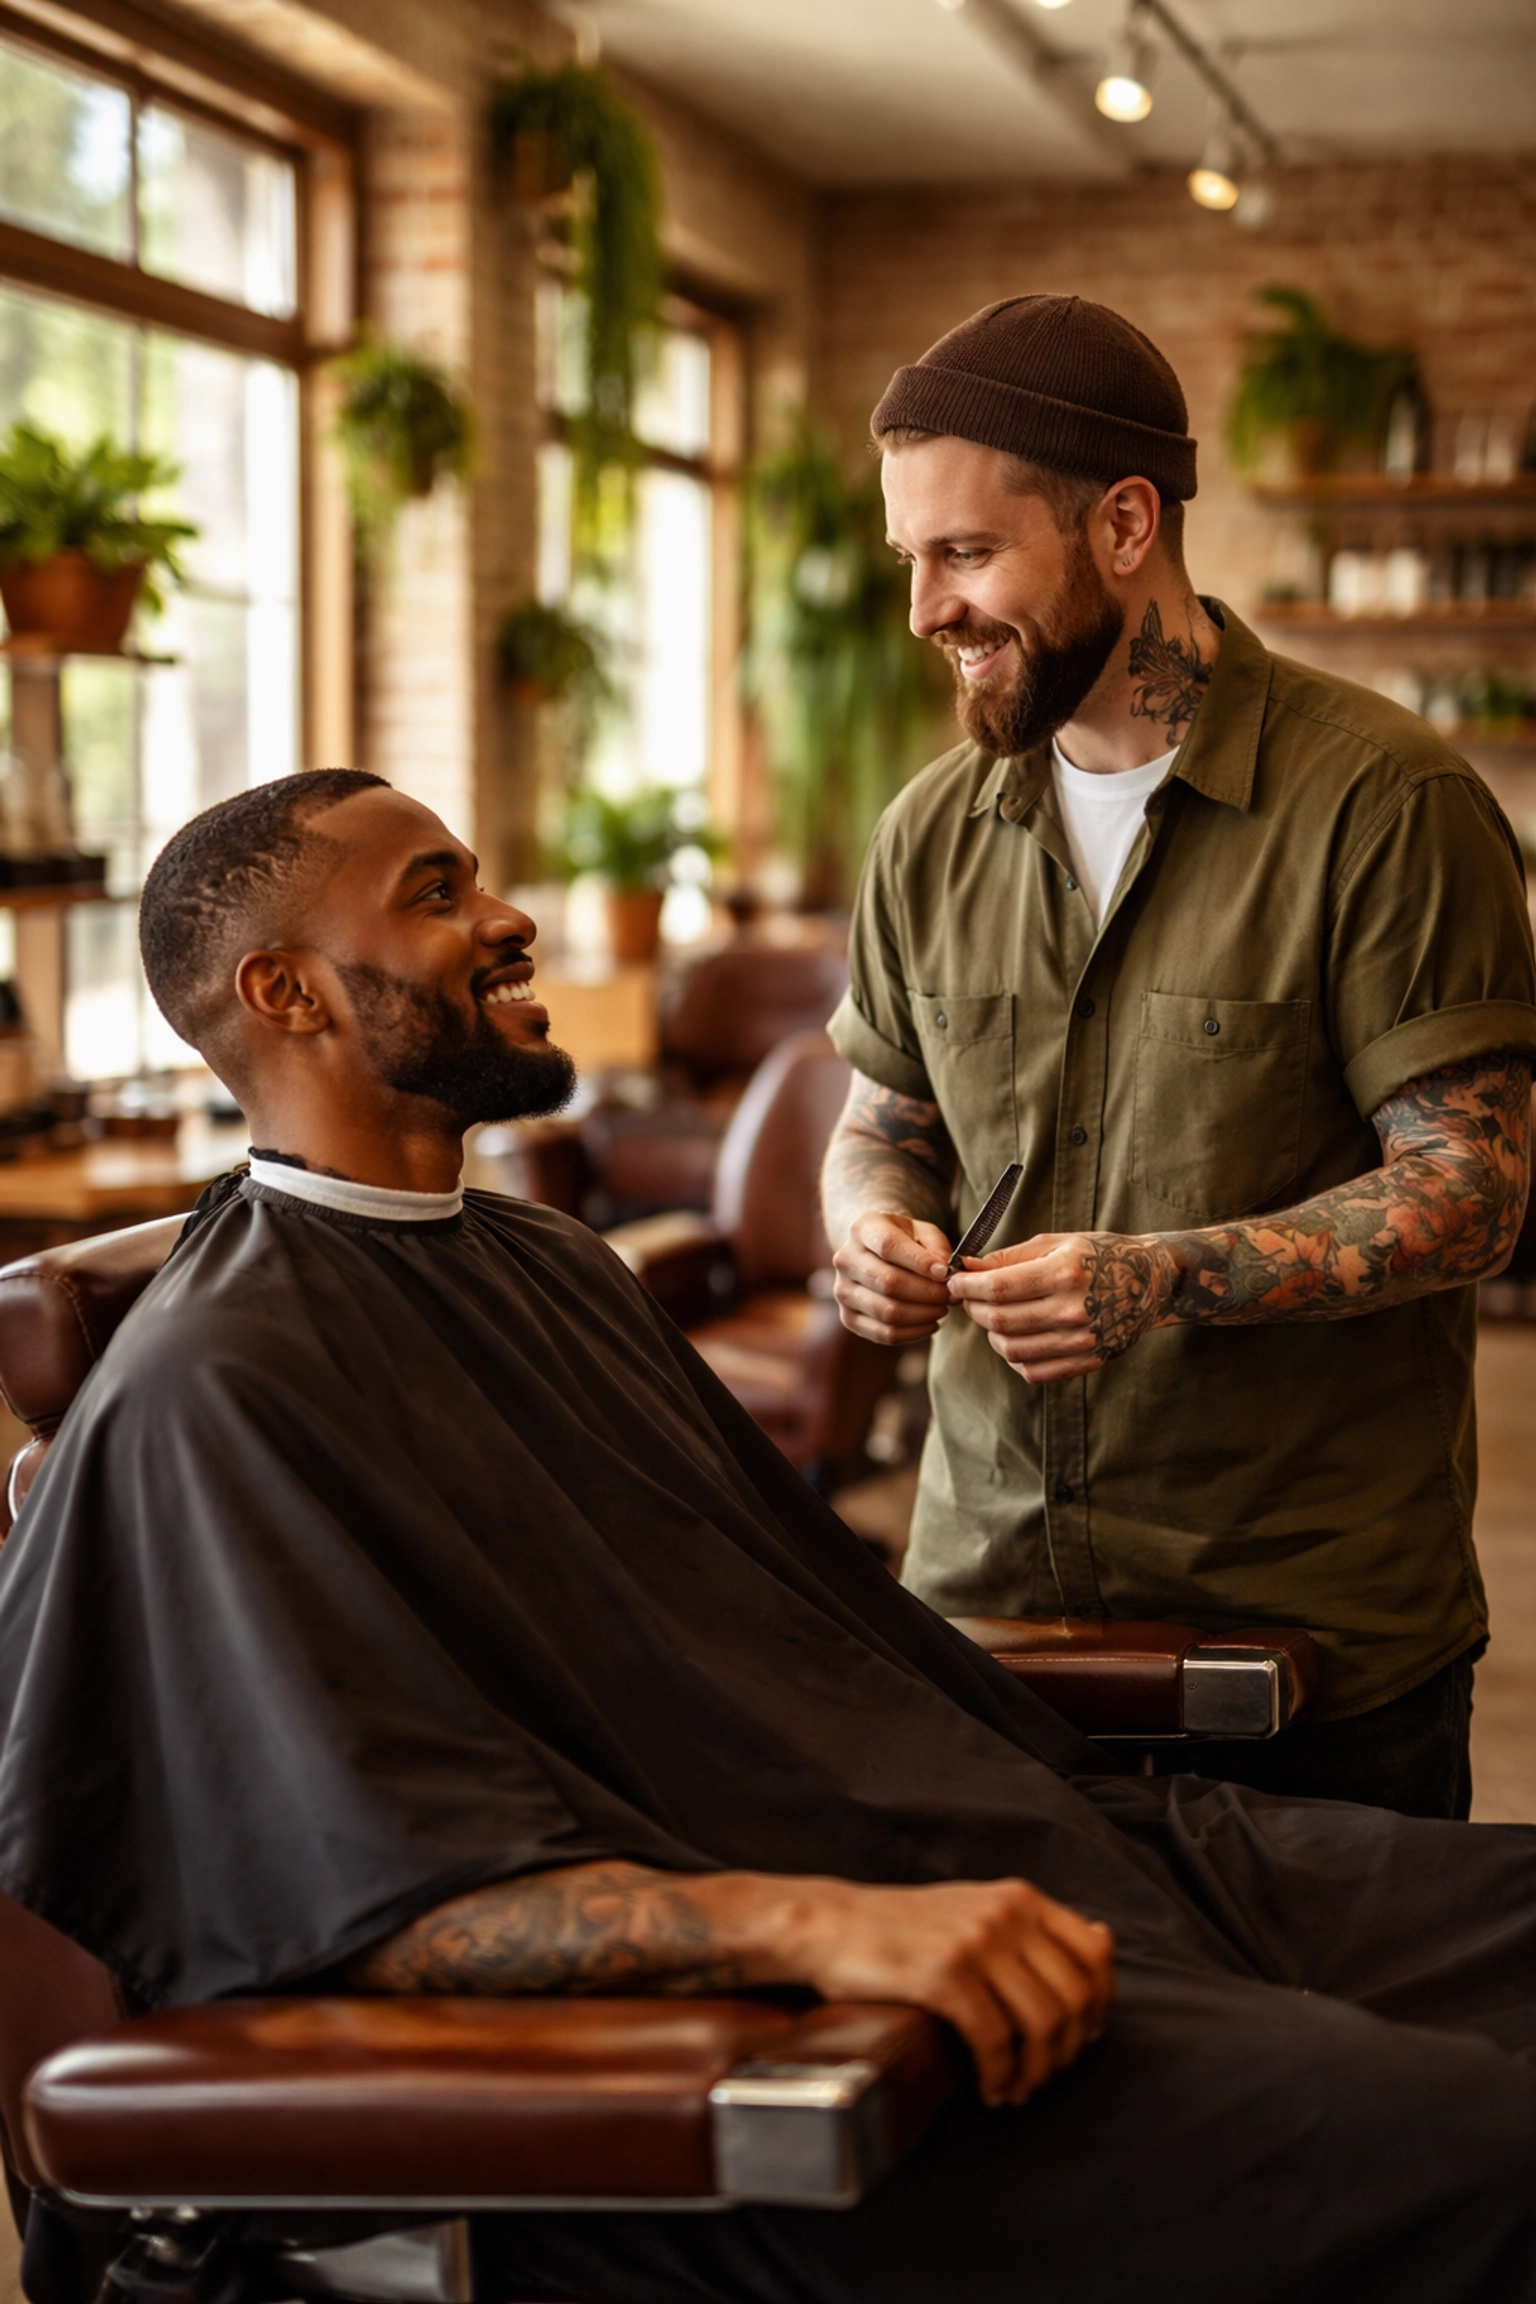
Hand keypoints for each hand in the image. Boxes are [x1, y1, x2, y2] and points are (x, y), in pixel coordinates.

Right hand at [776, 1876, 1114, 2106]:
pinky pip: (996, 2040)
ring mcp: (977, 1943)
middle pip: (1074, 1999)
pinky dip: (1000, 2075)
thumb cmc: (905, 1927)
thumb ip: (1034, 1925)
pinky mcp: (946, 1976)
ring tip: (1015, 2088)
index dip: (1100, 2008)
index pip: (1095, 1955)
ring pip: (1043, 2024)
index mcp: (1021, 1898)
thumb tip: (1104, 1941)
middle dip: (1067, 2052)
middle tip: (1042, 2076)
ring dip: (1036, 2071)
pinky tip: (988, 2086)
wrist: (834, 1926)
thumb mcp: (978, 1908)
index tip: (1082, 2039)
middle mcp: (1007, 1914)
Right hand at [831, 1210, 952, 1344]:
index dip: (920, 1262)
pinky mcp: (848, 1317)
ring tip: (943, 1309)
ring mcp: (842, 1290)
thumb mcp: (924, 1232)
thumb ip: (937, 1249)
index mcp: (863, 1229)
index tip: (946, 1273)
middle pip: (888, 1282)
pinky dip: (913, 1333)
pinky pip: (883, 1333)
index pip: (888, 1246)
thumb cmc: (906, 1241)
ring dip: (923, 1314)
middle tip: (951, 1295)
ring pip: (886, 1311)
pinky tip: (931, 1324)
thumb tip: (946, 1275)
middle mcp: (846, 1259)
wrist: (877, 1253)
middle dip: (928, 1293)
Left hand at [947, 1230, 1177, 1382]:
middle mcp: (1075, 1310)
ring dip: (991, 1333)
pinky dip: (1014, 1356)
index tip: (954, 1281)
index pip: (997, 1288)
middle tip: (968, 1297)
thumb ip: (1009, 1256)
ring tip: (994, 1316)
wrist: (1152, 1282)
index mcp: (1065, 1273)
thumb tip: (966, 1266)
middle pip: (1000, 1320)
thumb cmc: (1100, 1255)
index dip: (966, 1287)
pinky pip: (1033, 1371)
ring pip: (1011, 1349)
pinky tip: (1017, 1336)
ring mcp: (1083, 1340)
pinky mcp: (1088, 1361)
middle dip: (973, 1308)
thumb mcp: (1057, 1242)